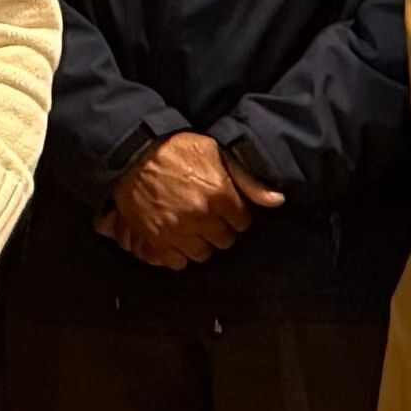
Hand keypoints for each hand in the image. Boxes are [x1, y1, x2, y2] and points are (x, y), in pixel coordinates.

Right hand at [97, 134, 272, 268]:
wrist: (133, 154)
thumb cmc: (176, 149)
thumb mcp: (216, 153)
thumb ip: (247, 179)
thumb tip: (277, 200)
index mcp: (220, 195)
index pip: (242, 222)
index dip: (235, 214)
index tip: (226, 208)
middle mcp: (201, 216)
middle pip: (224, 240)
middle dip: (220, 229)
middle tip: (209, 217)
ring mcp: (178, 230)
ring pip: (202, 253)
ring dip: (201, 243)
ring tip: (193, 229)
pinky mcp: (156, 238)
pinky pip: (177, 261)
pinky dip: (179, 254)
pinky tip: (178, 240)